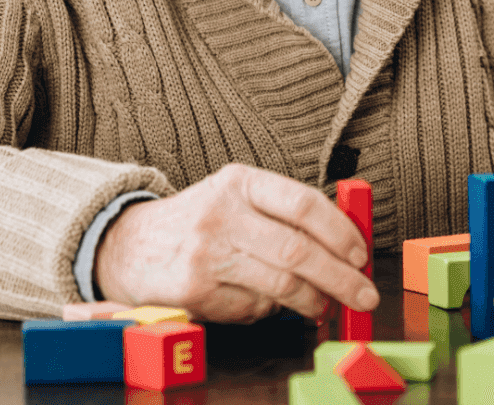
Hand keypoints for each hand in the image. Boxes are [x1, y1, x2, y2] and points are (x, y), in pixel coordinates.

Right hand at [93, 163, 378, 323]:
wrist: (129, 244)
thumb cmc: (200, 220)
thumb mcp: (237, 197)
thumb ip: (284, 213)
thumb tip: (345, 243)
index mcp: (241, 181)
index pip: (303, 203)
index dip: (340, 231)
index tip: (361, 254)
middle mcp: (223, 212)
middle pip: (298, 250)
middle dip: (341, 278)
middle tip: (364, 295)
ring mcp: (207, 251)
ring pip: (281, 285)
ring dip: (313, 302)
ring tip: (324, 307)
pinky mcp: (193, 289)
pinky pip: (251, 308)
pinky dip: (269, 312)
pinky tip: (267, 304)